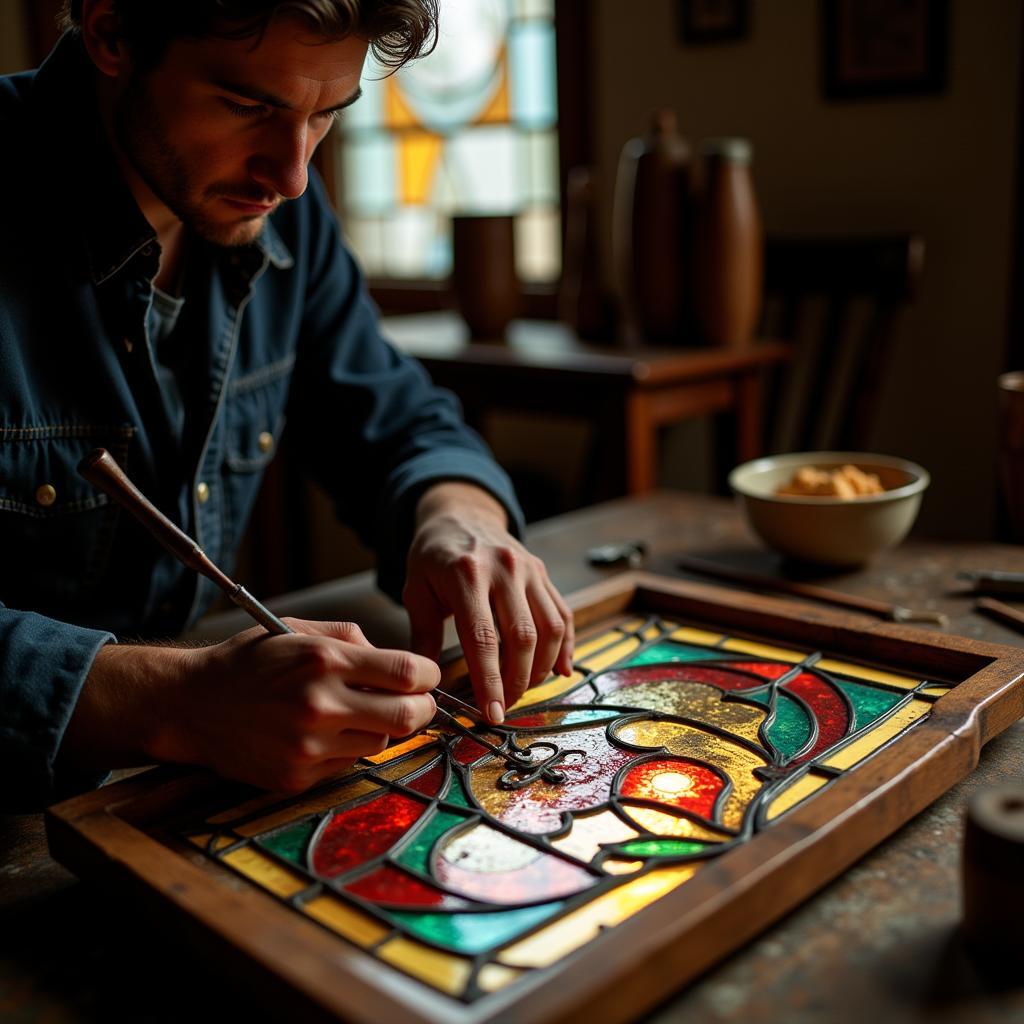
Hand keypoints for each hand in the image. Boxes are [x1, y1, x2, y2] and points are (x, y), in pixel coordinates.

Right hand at [63, 619, 438, 792]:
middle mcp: (319, 704)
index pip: (408, 673)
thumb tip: (400, 661)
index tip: (426, 677)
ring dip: (379, 728)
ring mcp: (308, 746)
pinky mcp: (297, 777)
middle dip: (421, 709)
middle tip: (415, 702)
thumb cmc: (250, 661)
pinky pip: (347, 764)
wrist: (190, 705)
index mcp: (324, 660)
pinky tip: (320, 733)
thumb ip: (353, 639)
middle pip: (408, 716)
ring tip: (353, 713)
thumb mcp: (299, 630)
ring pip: (380, 742)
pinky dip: (346, 749)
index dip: (428, 675)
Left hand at [402, 482, 573, 722]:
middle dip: (518, 681)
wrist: (460, 514)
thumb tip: (426, 684)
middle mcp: (504, 569)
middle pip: (523, 637)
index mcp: (466, 575)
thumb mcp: (416, 591)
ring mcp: (529, 569)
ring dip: (542, 668)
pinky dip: (565, 646)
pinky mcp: (543, 573)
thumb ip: (424, 637)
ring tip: (524, 688)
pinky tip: (558, 670)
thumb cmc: (433, 557)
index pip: (483, 638)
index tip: (493, 714)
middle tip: (506, 706)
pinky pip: (563, 614)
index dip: (491, 681)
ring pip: (550, 629)